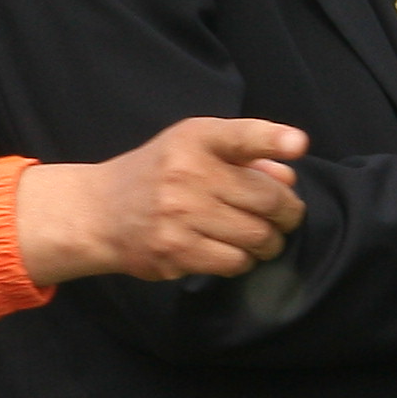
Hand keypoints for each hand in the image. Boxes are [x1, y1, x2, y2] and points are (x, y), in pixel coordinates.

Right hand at [14, 118, 309, 283]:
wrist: (99, 211)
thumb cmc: (158, 174)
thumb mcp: (193, 147)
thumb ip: (244, 156)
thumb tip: (288, 178)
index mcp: (195, 138)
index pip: (241, 136)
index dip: (273, 139)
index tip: (297, 144)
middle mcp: (186, 173)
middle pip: (267, 200)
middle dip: (288, 213)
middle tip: (285, 218)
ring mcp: (179, 214)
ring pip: (257, 236)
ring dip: (269, 242)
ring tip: (260, 238)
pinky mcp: (175, 251)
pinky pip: (235, 261)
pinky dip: (243, 260)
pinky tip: (232, 251)